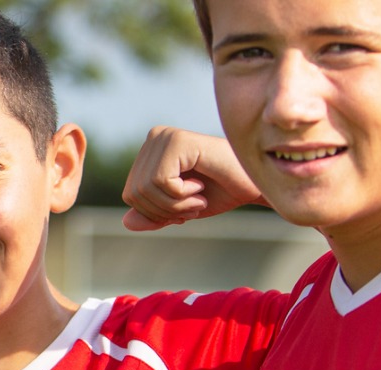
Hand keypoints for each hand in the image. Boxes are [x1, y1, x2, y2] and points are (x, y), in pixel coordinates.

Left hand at [121, 126, 262, 230]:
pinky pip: (161, 181)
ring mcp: (165, 136)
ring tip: (198, 196)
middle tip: (194, 204)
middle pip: (134, 193)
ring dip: (176, 205)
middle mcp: (155, 137)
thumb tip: (126, 222)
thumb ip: (153, 216)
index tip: (184, 208)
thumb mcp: (180, 210)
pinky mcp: (177, 141)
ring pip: (146, 188)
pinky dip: (182, 195)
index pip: (130, 195)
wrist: (254, 184)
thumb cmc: (220, 192)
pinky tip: (200, 186)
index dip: (156, 212)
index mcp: (150, 150)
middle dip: (166, 210)